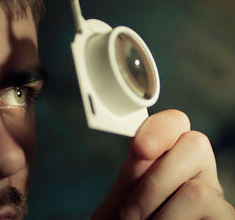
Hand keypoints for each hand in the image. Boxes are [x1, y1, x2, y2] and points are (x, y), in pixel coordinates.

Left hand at [92, 109, 234, 218]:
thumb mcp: (121, 207)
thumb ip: (130, 179)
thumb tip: (141, 143)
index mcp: (166, 163)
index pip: (176, 125)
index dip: (162, 128)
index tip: (140, 148)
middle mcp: (196, 175)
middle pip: (196, 144)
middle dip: (154, 181)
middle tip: (128, 215)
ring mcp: (215, 200)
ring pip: (199, 188)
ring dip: (159, 214)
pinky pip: (208, 211)